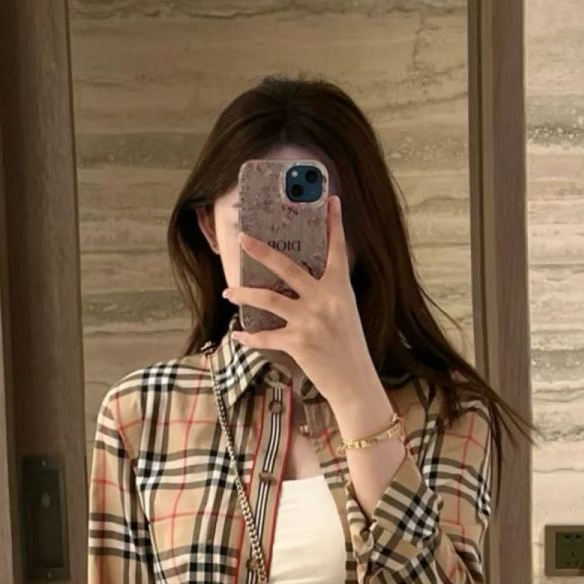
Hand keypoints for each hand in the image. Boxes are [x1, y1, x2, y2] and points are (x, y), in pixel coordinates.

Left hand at [224, 194, 376, 407]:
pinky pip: (265, 336)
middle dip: (262, 251)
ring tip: (227, 292)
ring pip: (268, 299)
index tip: (331, 201)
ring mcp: (310, 321)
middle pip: (288, 268)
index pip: (337, 250)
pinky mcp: (298, 343)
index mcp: (340, 289)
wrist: (355, 382)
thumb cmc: (350, 347)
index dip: (334, 224)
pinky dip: (249, 337)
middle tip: (244, 239)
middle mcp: (325, 300)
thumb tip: (302, 281)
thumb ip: (328, 294)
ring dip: (244, 294)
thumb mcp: (346, 313)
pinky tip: (237, 334)